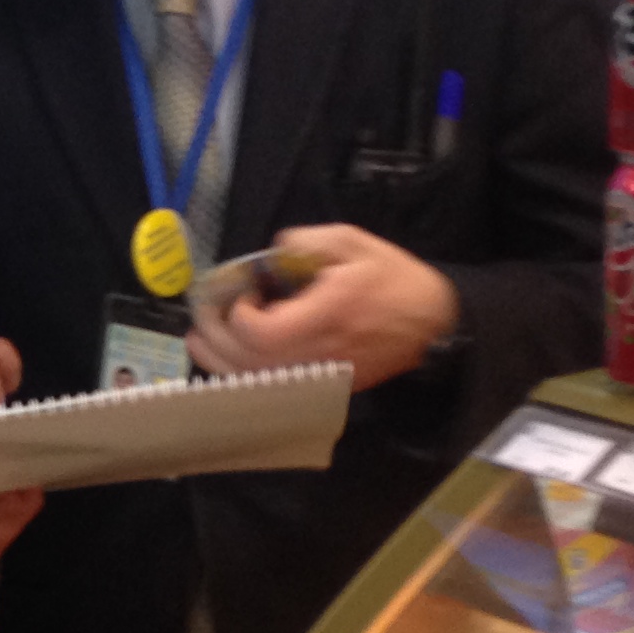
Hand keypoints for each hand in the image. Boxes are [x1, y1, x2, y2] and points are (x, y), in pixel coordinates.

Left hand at [187, 223, 456, 389]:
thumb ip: (307, 242)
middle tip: (203, 315)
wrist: (432, 322)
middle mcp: (318, 354)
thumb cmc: (392, 280)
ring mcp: (320, 377)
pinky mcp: (323, 388)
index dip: (239, 314)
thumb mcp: (353, 243)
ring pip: (255, 383)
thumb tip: (271, 252)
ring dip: (219, 361)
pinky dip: (243, 376)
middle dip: (215, 338)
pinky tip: (228, 359)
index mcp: (326, 315)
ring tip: (200, 339)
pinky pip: (271, 390)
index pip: (262, 333)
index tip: (244, 292)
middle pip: (248, 362)